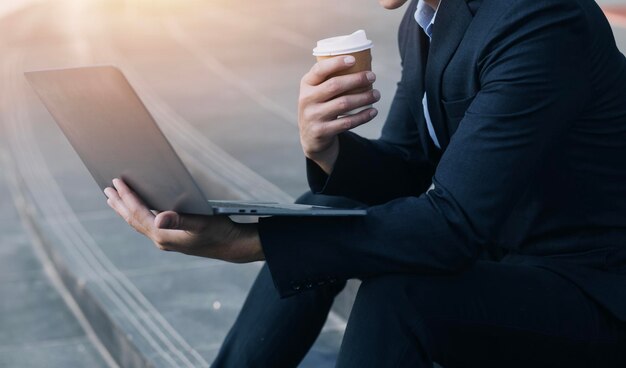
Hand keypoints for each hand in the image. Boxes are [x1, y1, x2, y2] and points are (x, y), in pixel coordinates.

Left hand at [104, 178, 263, 262]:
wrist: (232, 246)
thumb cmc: (219, 232)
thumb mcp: (201, 222)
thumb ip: (180, 220)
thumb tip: (158, 218)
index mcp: (164, 235)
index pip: (138, 213)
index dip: (127, 197)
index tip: (116, 182)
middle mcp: (161, 240)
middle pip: (133, 219)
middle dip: (119, 203)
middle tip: (107, 189)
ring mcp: (165, 241)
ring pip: (139, 223)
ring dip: (126, 210)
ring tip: (115, 199)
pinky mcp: (171, 239)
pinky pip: (147, 225)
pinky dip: (138, 215)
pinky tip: (140, 209)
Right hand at [299, 55, 380, 173]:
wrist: (310, 137)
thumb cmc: (320, 106)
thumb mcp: (317, 92)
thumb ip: (330, 79)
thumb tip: (362, 61)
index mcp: (306, 84)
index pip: (319, 70)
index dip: (336, 63)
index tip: (353, 59)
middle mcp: (307, 99)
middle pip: (334, 85)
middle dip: (356, 79)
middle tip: (372, 76)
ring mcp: (313, 116)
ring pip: (343, 104)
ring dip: (364, 98)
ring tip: (376, 94)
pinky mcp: (322, 131)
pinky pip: (347, 122)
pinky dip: (363, 116)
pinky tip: (373, 111)